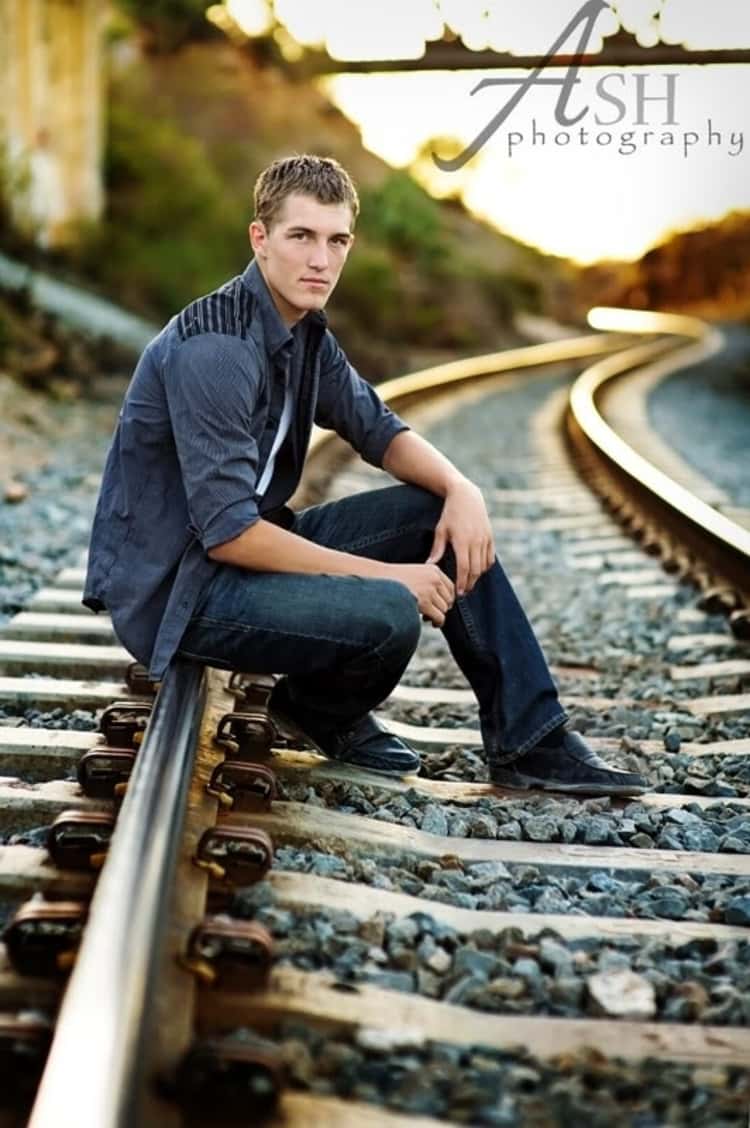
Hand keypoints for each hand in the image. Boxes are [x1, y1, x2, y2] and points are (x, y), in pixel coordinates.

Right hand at [388, 563, 455, 626]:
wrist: (379, 581)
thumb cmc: (393, 580)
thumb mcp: (416, 574)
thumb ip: (429, 582)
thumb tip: (441, 601)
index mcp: (433, 570)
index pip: (450, 587)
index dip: (446, 599)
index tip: (441, 605)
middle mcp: (434, 579)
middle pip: (449, 599)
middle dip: (441, 608)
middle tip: (432, 613)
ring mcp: (430, 590)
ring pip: (444, 609)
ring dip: (437, 615)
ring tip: (427, 617)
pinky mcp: (425, 602)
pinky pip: (440, 617)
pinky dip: (437, 622)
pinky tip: (431, 623)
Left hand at [427, 478, 494, 595]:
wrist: (466, 496)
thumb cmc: (450, 514)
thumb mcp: (441, 530)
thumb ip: (437, 549)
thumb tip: (429, 565)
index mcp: (462, 540)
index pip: (464, 568)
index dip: (462, 582)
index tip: (458, 592)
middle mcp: (476, 541)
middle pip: (476, 570)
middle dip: (470, 583)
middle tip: (463, 592)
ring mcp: (485, 539)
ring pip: (484, 565)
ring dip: (477, 576)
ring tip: (468, 582)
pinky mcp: (490, 537)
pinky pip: (490, 558)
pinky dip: (485, 566)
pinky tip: (477, 570)